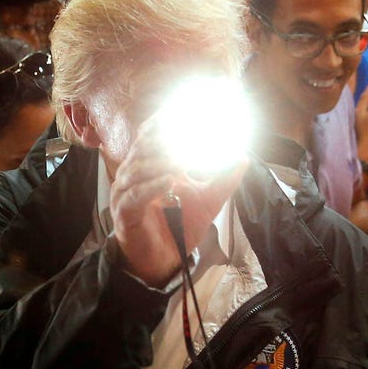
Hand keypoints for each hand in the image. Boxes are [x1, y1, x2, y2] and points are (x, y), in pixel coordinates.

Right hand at [110, 117, 246, 285]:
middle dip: (165, 138)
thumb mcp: (208, 200)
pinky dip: (152, 186)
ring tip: (182, 160)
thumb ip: (223, 179)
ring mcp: (126, 193)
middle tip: (187, 132)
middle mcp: (133, 174)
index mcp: (149, 165)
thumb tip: (243, 156)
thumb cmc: (179, 227)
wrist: (164, 261)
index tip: (182, 107)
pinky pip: (136, 195)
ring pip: (138, 169)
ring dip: (160, 161)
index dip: (163, 120)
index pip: (151, 135)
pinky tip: (169, 181)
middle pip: (144, 147)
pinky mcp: (125, 214)